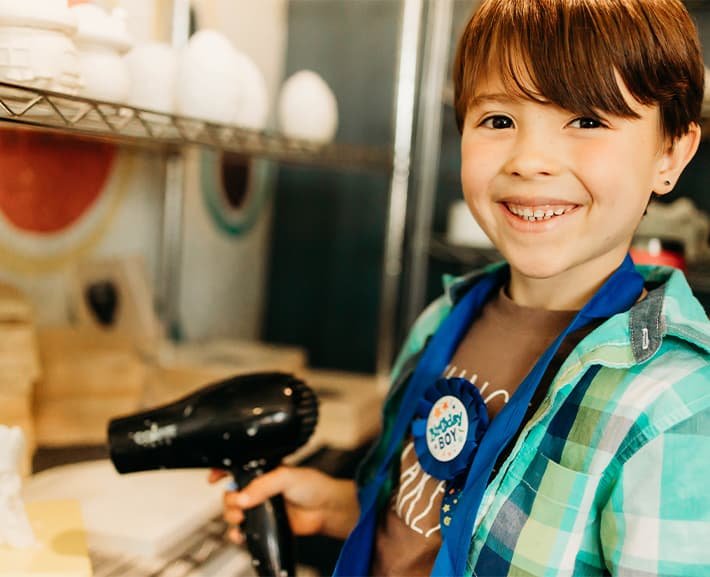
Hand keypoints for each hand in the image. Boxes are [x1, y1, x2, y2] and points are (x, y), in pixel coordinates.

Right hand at [208, 466, 358, 543]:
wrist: (327, 509)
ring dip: (231, 516)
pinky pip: (244, 530)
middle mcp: (259, 488)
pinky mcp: (265, 524)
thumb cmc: (313, 486)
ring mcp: (261, 507)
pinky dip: (238, 534)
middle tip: (238, 504)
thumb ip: (262, 485)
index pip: (236, 468)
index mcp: (262, 470)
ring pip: (234, 512)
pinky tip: (240, 533)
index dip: (221, 472)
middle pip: (231, 493)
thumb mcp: (286, 476)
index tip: (214, 479)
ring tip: (241, 518)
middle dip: (229, 500)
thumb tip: (242, 498)